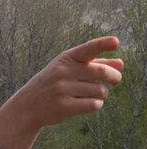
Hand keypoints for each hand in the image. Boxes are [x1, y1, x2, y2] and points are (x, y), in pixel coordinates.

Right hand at [0, 36, 122, 148]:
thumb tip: (121, 64)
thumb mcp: (69, 70)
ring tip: (92, 95)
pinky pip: (94, 104)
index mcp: (65, 59)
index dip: (102, 44)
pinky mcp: (64, 106)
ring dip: (102, 94)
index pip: (88, 49)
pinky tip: (89, 103)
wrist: (27, 106)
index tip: (116, 42)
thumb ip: (95, 64)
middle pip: (101, 72)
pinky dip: (96, 104)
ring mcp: (62, 89)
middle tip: (116, 81)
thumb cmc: (53, 84)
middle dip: (114, 77)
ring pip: (100, 90)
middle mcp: (63, 72)